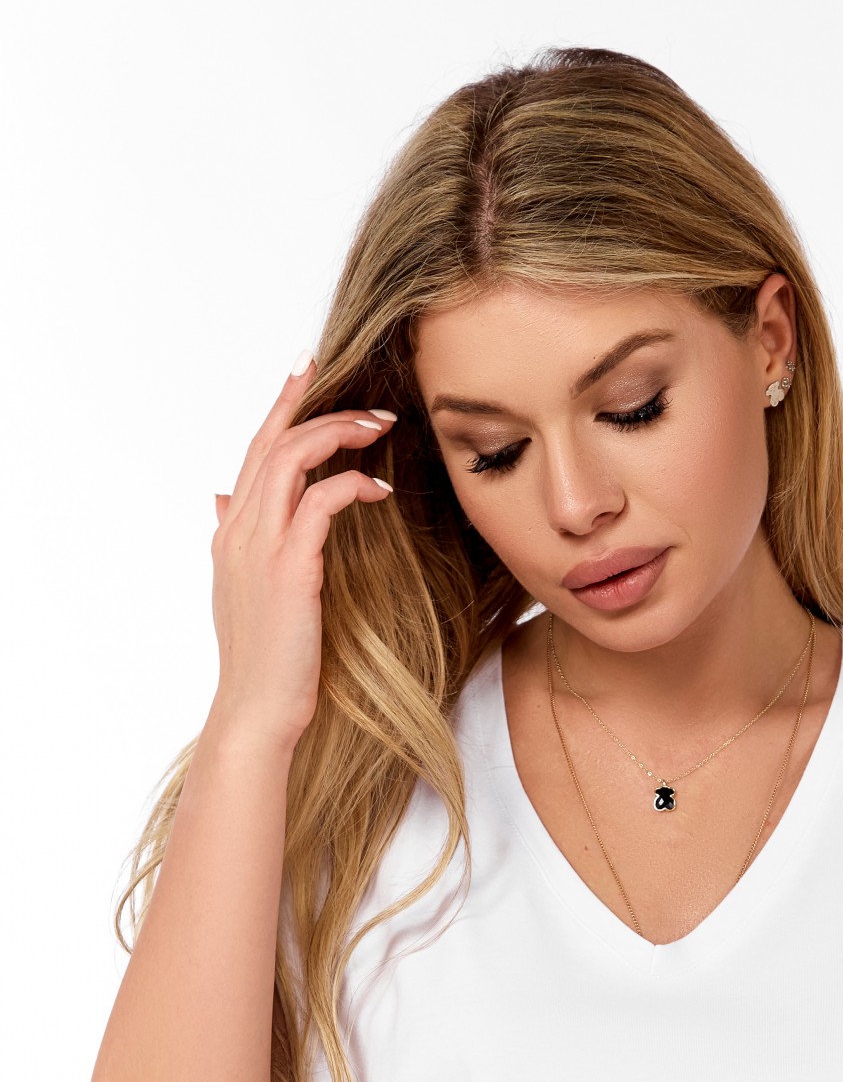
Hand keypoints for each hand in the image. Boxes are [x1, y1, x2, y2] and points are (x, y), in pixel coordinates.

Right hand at [209, 353, 395, 753]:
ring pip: (291, 458)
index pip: (255, 451)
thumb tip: (222, 498)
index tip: (310, 370)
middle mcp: (239, 530)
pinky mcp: (289, 568)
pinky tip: (379, 490)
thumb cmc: (264, 661)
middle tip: (369, 400)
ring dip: (339, 435)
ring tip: (381, 431)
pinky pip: (320, 502)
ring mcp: (260, 547)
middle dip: (316, 406)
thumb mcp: (243, 591)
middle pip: (271, 441)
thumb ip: (234, 538)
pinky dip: (351, 485)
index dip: (282, 406)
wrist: (256, 711)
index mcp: (231, 532)